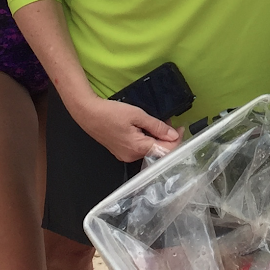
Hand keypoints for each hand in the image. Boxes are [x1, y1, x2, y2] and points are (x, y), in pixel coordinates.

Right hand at [64, 94, 180, 163]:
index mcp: (138, 148)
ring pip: (149, 149)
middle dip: (167, 137)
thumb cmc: (111, 113)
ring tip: (158, 122)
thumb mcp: (137, 115)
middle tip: (169, 122)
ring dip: (157, 137)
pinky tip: (146, 128)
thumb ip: (157, 126)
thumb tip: (173, 135)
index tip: (181, 128)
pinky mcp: (121, 152)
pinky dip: (147, 139)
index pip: (165, 151)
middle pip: (158, 151)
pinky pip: (140, 148)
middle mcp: (132, 156)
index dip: (176, 140)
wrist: (88, 114)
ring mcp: (126, 156)